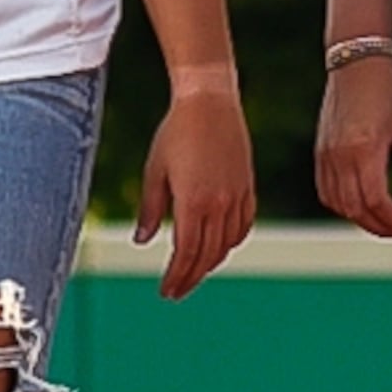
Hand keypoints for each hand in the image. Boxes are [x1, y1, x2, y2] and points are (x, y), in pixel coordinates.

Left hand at [135, 83, 256, 299]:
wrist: (209, 100)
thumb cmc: (176, 133)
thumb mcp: (154, 171)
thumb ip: (150, 209)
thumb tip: (143, 241)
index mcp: (194, 203)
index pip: (186, 254)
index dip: (176, 276)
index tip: (165, 291)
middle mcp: (220, 204)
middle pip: (208, 255)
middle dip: (191, 277)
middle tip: (175, 291)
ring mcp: (238, 195)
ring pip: (228, 244)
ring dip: (211, 262)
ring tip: (194, 271)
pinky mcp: (248, 185)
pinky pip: (243, 225)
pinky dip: (232, 242)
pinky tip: (220, 246)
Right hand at [313, 55, 391, 238]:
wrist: (357, 60)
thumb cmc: (390, 88)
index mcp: (365, 148)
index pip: (376, 200)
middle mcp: (340, 155)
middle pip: (356, 208)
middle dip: (380, 226)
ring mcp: (325, 154)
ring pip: (339, 204)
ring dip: (361, 220)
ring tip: (385, 222)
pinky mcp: (320, 152)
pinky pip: (326, 191)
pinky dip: (343, 206)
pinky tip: (361, 206)